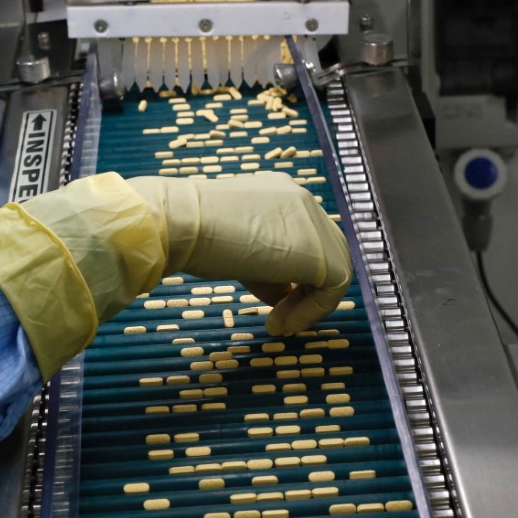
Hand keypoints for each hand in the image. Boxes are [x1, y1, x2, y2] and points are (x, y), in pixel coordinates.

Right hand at [127, 172, 351, 334]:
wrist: (181, 223)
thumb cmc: (191, 233)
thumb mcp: (234, 248)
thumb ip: (263, 267)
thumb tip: (280, 294)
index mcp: (280, 193)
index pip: (302, 236)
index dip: (291, 272)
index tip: (269, 297)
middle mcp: (303, 201)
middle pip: (325, 250)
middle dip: (304, 289)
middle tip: (277, 317)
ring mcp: (314, 223)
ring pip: (335, 268)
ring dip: (307, 303)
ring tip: (277, 324)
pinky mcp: (320, 251)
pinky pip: (334, 287)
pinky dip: (311, 311)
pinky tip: (283, 323)